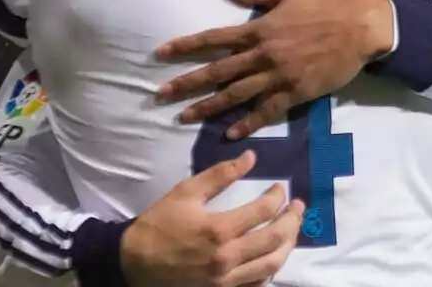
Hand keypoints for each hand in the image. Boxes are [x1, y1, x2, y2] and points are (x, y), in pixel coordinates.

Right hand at [121, 151, 302, 286]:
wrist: (132, 263)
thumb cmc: (159, 225)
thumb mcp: (186, 192)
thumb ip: (220, 174)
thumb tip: (251, 157)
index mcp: (219, 230)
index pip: (264, 211)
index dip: (277, 196)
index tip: (280, 188)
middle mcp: (227, 258)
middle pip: (276, 239)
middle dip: (293, 220)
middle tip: (299, 207)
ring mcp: (226, 281)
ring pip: (272, 265)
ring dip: (288, 245)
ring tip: (292, 229)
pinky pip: (257, 284)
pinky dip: (270, 268)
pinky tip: (273, 254)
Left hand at [157, 0, 393, 138]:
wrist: (361, 28)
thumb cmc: (327, 4)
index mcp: (260, 28)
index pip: (214, 38)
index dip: (186, 45)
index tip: (161, 52)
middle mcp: (263, 54)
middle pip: (217, 72)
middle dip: (186, 83)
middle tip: (160, 94)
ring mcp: (278, 76)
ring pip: (236, 95)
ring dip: (208, 107)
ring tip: (185, 117)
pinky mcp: (296, 93)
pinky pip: (266, 111)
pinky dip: (248, 123)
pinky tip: (230, 134)